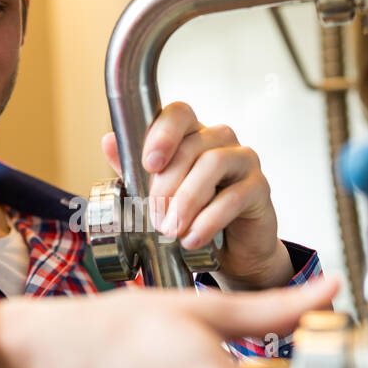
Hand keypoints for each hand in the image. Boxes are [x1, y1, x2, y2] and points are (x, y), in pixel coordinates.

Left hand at [102, 101, 293, 289]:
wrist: (231, 253)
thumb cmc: (193, 216)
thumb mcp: (156, 195)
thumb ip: (133, 170)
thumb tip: (108, 141)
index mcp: (192, 136)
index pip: (179, 113)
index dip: (162, 133)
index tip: (148, 163)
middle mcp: (220, 141)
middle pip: (192, 144)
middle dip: (167, 183)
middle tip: (154, 216)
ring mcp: (243, 161)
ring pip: (213, 163)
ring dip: (187, 200)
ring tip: (171, 230)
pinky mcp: (259, 188)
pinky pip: (234, 196)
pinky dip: (208, 220)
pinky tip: (192, 239)